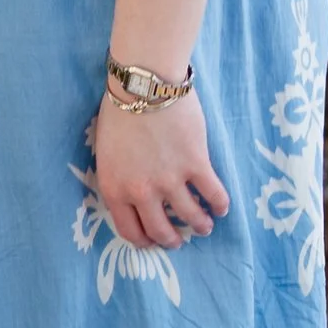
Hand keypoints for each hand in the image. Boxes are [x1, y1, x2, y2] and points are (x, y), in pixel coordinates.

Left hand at [94, 88, 229, 251]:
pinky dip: (220, 204)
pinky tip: (221, 207)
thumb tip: (133, 195)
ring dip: (200, 225)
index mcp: (115, 189)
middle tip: (179, 240)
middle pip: (160, 231)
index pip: (129, 230)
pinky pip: (213, 194)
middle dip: (171, 240)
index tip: (153, 241)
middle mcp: (142, 192)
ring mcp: (170, 180)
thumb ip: (119, 178)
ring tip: (206, 226)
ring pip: (190, 217)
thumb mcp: (106, 153)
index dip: (144, 241)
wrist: (144, 85)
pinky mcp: (196, 165)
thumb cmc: (119, 112)